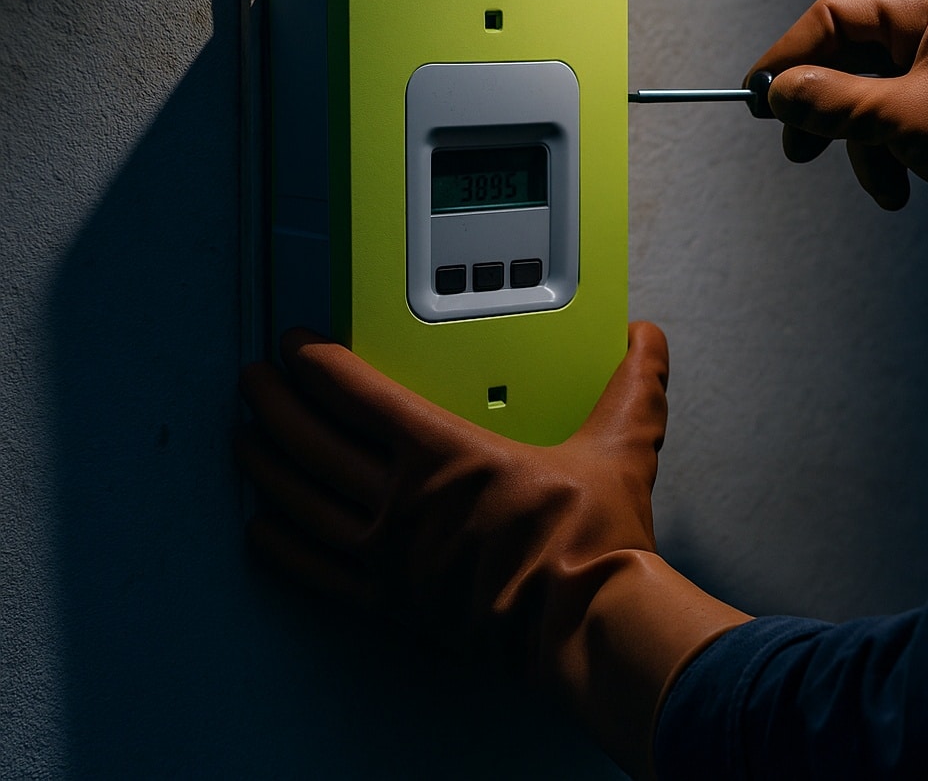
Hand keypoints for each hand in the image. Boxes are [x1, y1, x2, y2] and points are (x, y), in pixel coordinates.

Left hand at [236, 322, 748, 774]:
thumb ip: (630, 385)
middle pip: (313, 442)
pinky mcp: (389, 602)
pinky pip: (313, 569)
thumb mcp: (619, 448)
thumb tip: (645, 340)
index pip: (358, 394)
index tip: (298, 346)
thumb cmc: (592, 542)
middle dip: (275, 403)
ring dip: (266, 465)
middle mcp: (404, 502)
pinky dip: (279, 543)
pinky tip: (261, 527)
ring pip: (301, 501)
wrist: (587, 622)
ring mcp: (389, 556)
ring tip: (247, 439)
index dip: (318, 363)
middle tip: (256, 380)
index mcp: (448, 454)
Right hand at [750, 0, 927, 217]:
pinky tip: (898, 188)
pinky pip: (891, 115)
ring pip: (866, 93)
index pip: (834, 15)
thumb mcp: (900, 118)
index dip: (790, 56)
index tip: (758, 95)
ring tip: (877, 182)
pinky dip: (886, 153)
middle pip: (846, 56)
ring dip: (861, 144)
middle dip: (825, 110)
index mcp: (926, 2)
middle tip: (796, 146)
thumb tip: (777, 92)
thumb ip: (832, 102)